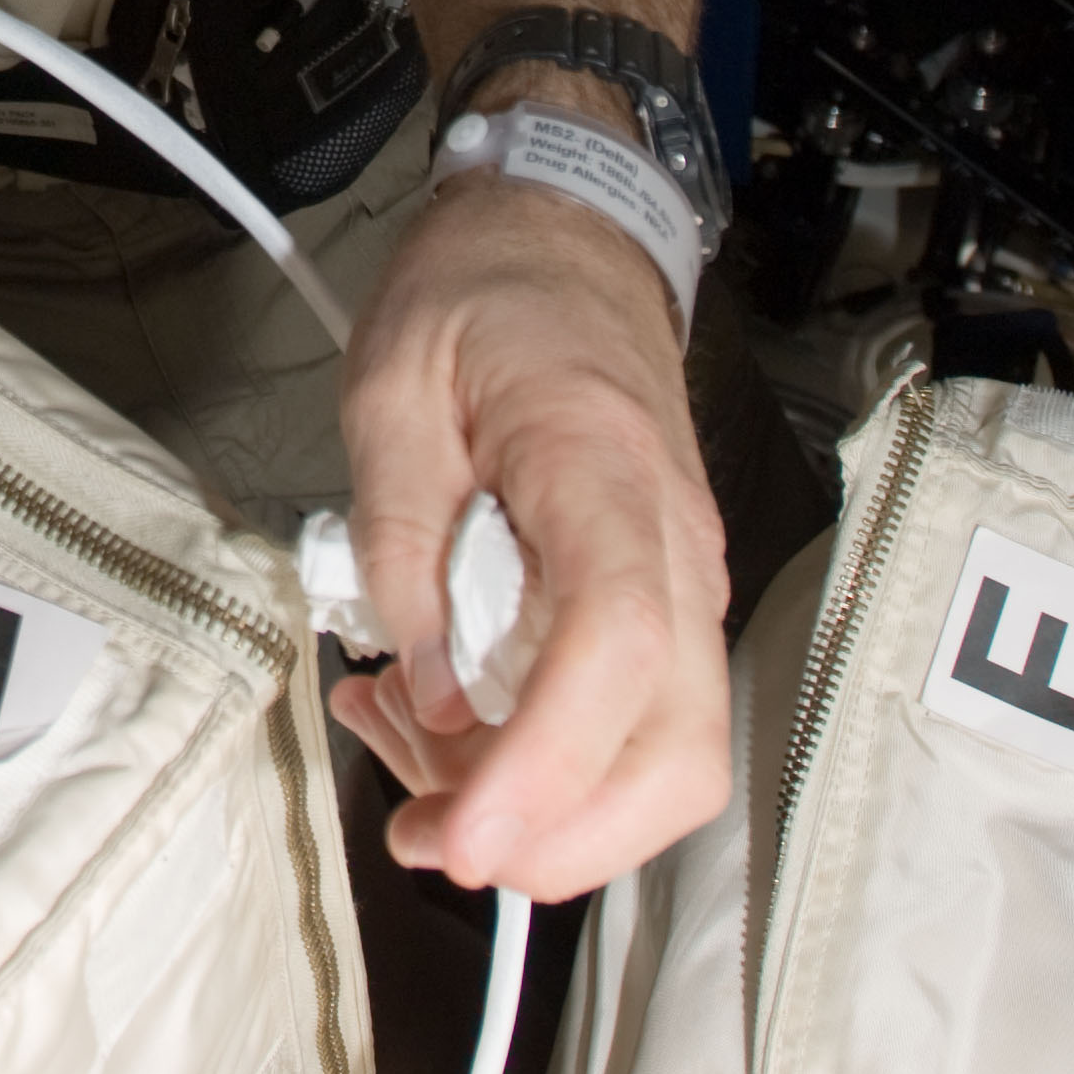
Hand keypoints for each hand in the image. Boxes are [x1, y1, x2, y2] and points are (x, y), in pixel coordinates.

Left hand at [328, 171, 729, 899]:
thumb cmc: (483, 294)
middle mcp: (673, 547)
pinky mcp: (658, 607)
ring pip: (661, 761)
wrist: (566, 235)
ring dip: (539, 806)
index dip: (547, 764)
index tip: (463, 833)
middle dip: (556, 837)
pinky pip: (628, 722)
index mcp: (603, 471)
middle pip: (673, 751)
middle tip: (424, 832)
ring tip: (402, 745)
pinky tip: (439, 719)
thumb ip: (400, 537)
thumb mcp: (391, 385)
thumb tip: (428, 689)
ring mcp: (681, 584)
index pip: (617, 649)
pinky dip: (544, 761)